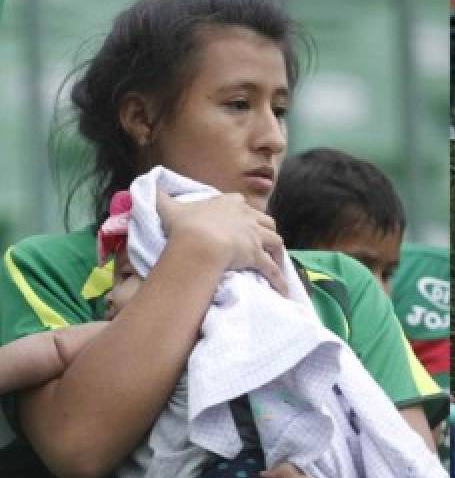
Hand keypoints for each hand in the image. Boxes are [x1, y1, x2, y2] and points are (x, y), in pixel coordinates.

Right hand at [156, 189, 286, 293]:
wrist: (199, 241)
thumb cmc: (184, 225)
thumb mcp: (169, 207)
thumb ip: (159, 197)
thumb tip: (149, 187)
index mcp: (229, 203)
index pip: (242, 203)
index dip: (244, 212)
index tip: (243, 219)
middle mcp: (247, 217)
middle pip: (266, 222)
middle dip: (266, 231)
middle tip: (264, 242)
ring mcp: (255, 237)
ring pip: (275, 242)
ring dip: (277, 252)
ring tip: (277, 261)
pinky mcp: (257, 255)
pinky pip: (272, 269)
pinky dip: (279, 279)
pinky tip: (283, 289)